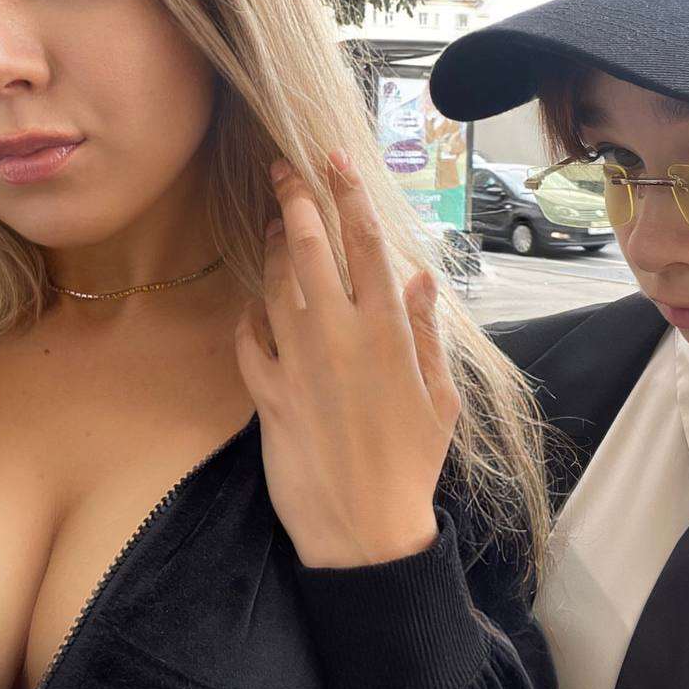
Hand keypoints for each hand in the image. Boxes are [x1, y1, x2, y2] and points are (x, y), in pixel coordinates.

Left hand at [233, 149, 461, 568]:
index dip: (348, 194)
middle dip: (294, 201)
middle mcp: (338, 335)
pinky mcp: (267, 392)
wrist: (364, 531)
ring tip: (273, 225)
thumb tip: (421, 277)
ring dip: (273, 248)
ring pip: (275, 284)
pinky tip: (253, 303)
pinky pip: (249, 337)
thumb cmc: (412, 464)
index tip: (331, 158)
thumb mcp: (440, 399)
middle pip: (310, 248)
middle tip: (281, 171)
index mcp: (388, 331)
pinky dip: (249, 314)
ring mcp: (297, 361)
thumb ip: (428, 333)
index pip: (365, 243)